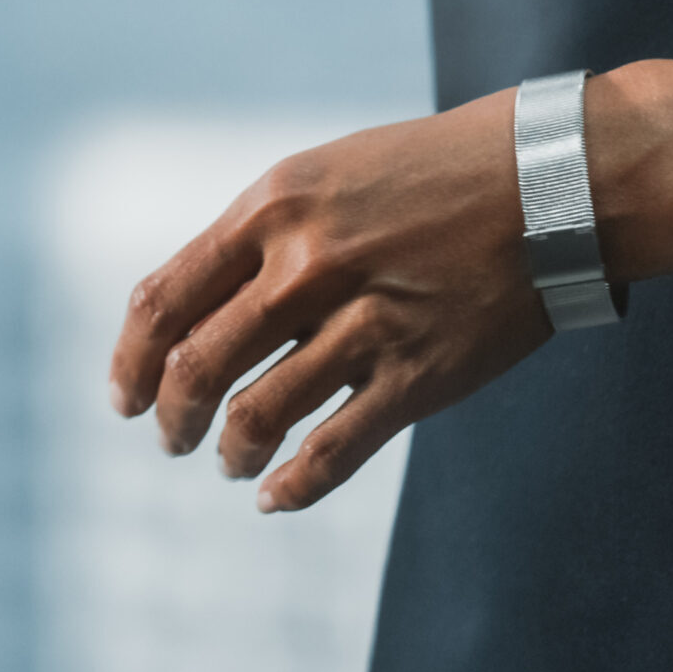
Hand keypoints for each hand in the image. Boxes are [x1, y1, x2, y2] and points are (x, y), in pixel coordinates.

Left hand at [107, 91, 547, 512]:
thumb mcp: (318, 179)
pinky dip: (293, 484)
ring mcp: (364, 323)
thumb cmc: (424, 175)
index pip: (164, 299)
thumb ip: (256, 241)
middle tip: (169, 439)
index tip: (123, 395)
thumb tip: (193, 314)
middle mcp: (306, 265)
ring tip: (225, 462)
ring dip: (228, 451)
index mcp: (270, 209)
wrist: (549, 184)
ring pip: (257, 414)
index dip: (131, 358)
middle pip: (197, 364)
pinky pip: (335, 449)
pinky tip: (273, 495)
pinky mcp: (419, 374)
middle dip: (171, 415)